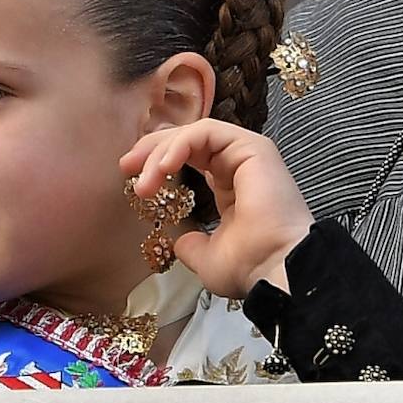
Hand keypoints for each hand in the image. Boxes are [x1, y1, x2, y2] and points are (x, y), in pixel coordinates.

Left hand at [120, 120, 313, 297]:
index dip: (157, 161)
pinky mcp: (254, 148)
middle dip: (152, 149)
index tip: (130, 178)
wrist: (276, 270)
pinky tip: (163, 166)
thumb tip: (178, 239)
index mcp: (230, 187)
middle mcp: (239, 166)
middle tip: (126, 166)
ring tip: (144, 179)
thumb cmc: (249, 267)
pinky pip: (208, 131)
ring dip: (161, 151)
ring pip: (194, 134)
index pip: (189, 158)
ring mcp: (248, 154)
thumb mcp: (206, 258)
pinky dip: (181, 143)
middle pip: (187, 140)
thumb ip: (190, 244)